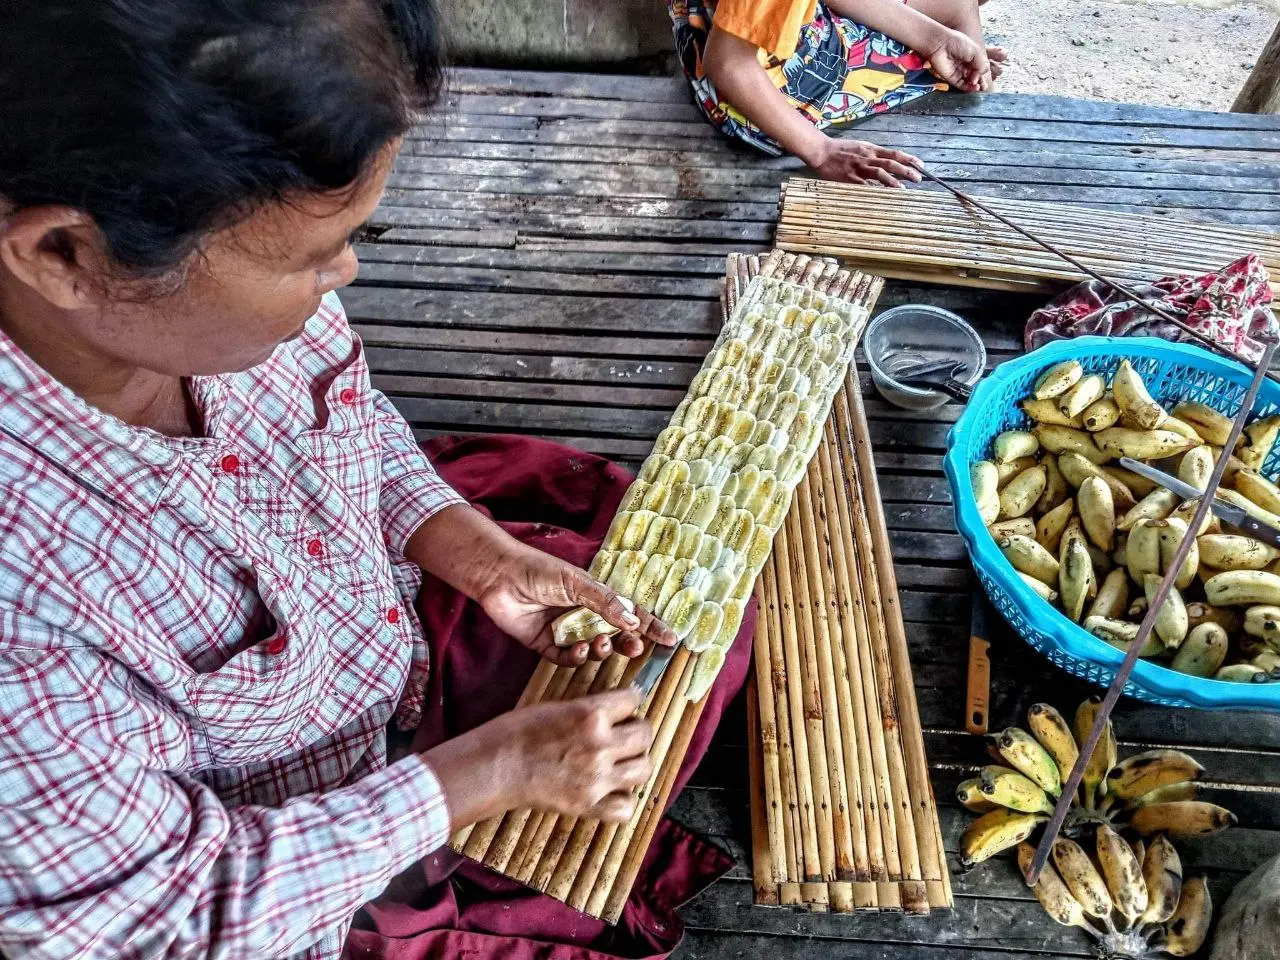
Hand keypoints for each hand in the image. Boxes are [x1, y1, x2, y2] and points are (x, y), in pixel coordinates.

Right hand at [427, 688, 654, 824]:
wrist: (497, 766)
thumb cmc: (519, 731)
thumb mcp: (559, 706)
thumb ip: (592, 710)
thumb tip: (617, 709)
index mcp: (592, 714)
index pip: (633, 699)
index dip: (630, 701)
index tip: (626, 706)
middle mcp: (601, 745)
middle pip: (645, 733)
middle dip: (638, 730)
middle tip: (626, 733)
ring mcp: (598, 777)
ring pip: (644, 768)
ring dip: (637, 762)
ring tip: (623, 761)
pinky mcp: (589, 804)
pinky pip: (626, 806)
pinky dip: (623, 799)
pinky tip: (613, 790)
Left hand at [476, 543, 676, 665]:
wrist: (499, 576)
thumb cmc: (539, 570)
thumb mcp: (577, 582)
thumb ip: (605, 602)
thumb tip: (634, 621)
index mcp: (596, 598)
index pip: (630, 614)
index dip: (651, 627)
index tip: (671, 639)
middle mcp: (584, 616)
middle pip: (616, 637)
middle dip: (628, 644)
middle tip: (634, 648)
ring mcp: (566, 632)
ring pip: (594, 651)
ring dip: (601, 650)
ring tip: (600, 642)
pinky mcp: (546, 645)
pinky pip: (567, 660)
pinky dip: (575, 658)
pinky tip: (576, 649)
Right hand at [805, 136, 922, 186]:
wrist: (821, 151)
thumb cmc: (839, 150)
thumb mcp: (860, 147)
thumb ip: (873, 155)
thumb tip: (888, 163)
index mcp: (871, 149)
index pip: (894, 153)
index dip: (909, 159)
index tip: (921, 165)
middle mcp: (868, 157)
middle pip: (891, 163)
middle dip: (906, 170)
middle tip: (918, 179)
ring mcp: (858, 168)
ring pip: (879, 173)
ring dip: (892, 181)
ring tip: (903, 189)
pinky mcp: (849, 178)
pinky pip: (864, 185)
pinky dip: (873, 191)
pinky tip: (881, 197)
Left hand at [921, 25, 991, 91]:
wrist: (940, 44)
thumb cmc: (956, 43)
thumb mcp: (975, 52)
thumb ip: (981, 65)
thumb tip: (977, 80)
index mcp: (972, 56)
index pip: (981, 67)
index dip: (983, 72)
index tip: (983, 72)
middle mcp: (966, 65)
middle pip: (975, 77)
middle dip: (980, 82)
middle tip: (983, 86)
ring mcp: (958, 72)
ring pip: (969, 83)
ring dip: (975, 86)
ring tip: (978, 87)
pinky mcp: (951, 78)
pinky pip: (961, 85)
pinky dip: (967, 88)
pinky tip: (973, 87)